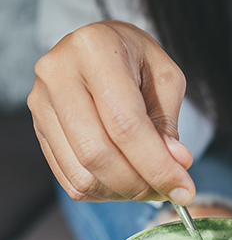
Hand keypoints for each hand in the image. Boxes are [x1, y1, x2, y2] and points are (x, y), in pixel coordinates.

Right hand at [28, 20, 194, 204]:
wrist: (101, 47)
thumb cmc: (138, 60)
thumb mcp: (165, 80)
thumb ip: (168, 124)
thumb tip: (176, 165)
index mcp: (95, 50)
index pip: (126, 126)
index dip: (157, 166)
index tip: (184, 190)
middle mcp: (58, 75)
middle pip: (97, 155)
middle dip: (139, 185)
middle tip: (169, 191)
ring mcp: (41, 105)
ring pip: (82, 175)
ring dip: (123, 193)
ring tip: (149, 184)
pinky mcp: (39, 129)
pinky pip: (70, 180)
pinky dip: (104, 192)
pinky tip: (126, 182)